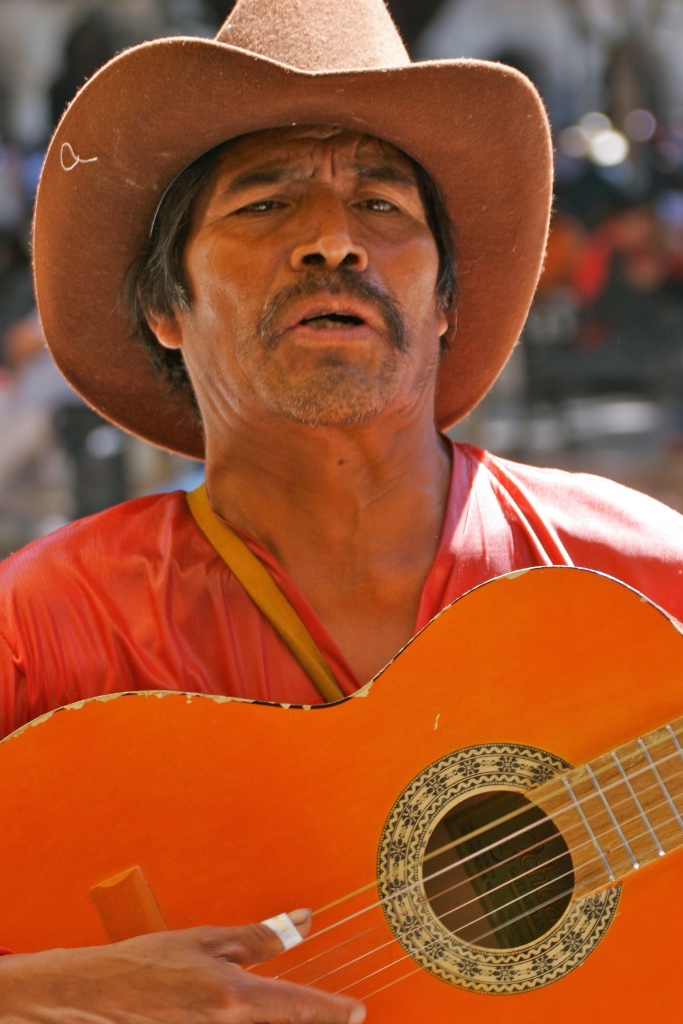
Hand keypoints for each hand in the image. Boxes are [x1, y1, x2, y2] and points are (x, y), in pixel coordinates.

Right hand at [0, 913, 365, 1022]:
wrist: (97, 993)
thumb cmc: (148, 961)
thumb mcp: (208, 938)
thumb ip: (260, 935)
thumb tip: (303, 919)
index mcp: (233, 996)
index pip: (296, 1005)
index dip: (332, 1011)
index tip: (358, 1012)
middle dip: (312, 1021)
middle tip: (339, 1015)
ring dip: (280, 1017)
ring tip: (301, 1010)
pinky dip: (253, 1019)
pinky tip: (251, 1010)